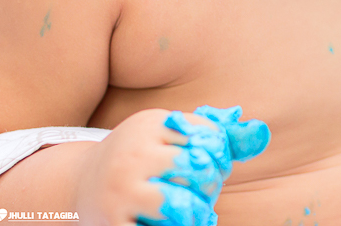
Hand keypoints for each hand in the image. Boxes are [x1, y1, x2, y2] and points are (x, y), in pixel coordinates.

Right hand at [76, 106, 269, 225]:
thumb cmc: (143, 158)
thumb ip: (218, 135)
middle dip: (210, 184)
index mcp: (151, 124)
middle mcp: (133, 153)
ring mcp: (120, 191)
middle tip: (202, 190)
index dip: (220, 155)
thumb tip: (261, 132)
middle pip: (198, 170)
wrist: (79, 184)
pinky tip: (175, 223)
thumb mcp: (172, 136)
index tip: (211, 163)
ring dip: (196, 213)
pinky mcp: (112, 224)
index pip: (209, 137)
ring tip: (193, 211)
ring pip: (181, 204)